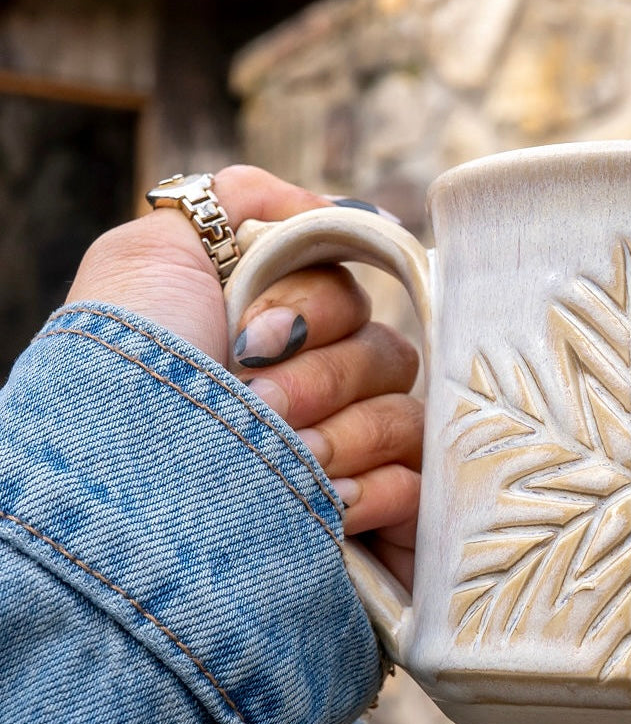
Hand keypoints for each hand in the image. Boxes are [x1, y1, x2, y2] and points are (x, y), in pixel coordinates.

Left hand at [67, 165, 420, 588]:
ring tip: (285, 467)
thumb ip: (237, 200)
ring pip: (404, 418)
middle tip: (256, 405)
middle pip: (387, 353)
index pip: (351, 298)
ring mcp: (354, 460)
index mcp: (277, 338)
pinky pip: (419, 485)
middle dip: (318, 379)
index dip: (311, 309)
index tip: (245, 340)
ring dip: (341, 438)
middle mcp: (319, 395)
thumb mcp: (150, 257)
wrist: (117, 510)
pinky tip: (328, 512)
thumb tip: (335, 208)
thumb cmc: (125, 381)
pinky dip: (374, 493)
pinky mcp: (384, 522)